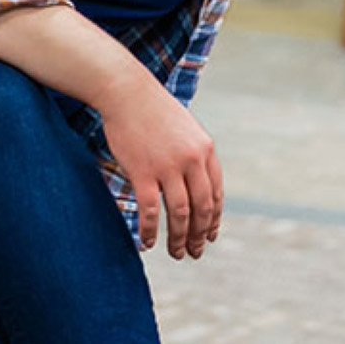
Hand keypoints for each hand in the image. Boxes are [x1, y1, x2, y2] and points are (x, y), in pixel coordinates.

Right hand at [97, 78, 223, 259]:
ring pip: (180, 213)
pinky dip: (150, 230)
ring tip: (177, 253)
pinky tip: (148, 243)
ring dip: (179, 238)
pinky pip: (150, 210)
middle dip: (200, 234)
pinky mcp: (143, 171)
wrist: (127, 92)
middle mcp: (192, 160)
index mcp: (206, 150)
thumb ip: (193, 155)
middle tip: (195, 252)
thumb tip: (194, 182)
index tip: (209, 235)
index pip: (216, 193)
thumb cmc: (153, 110)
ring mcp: (169, 166)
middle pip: (202, 207)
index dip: (214, 218)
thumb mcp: (185, 130)